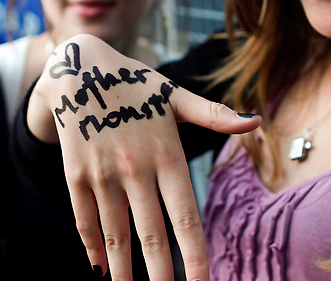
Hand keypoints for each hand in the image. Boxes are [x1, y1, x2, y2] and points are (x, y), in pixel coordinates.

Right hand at [28, 34, 261, 280]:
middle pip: (152, 235)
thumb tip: (255, 121)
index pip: (186, 217)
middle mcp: (134, 168)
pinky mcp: (75, 174)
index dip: (196, 256)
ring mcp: (101, 174)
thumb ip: (213, 114)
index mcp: (166, 154)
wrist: (79, 69)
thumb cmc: (135, 85)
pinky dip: (92, 247)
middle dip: (162, 276)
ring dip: (124, 271)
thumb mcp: (175, 95)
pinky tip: (99, 268)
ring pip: (116, 235)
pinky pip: (85, 219)